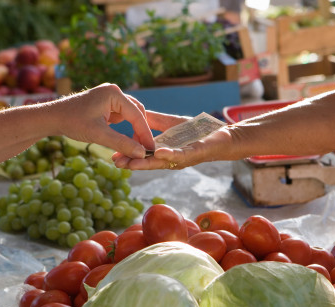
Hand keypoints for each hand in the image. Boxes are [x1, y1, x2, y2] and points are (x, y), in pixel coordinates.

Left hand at [56, 83, 154, 157]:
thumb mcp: (99, 135)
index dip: (144, 134)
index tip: (150, 149)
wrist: (53, 118)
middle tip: (146, 150)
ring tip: (137, 147)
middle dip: (141, 131)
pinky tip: (126, 142)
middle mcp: (114, 92)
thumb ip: (121, 144)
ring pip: (130, 115)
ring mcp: (110, 98)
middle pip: (137, 112)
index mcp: (114, 93)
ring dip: (134, 130)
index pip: (136, 114)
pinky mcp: (106, 105)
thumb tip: (141, 154)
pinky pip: (122, 117)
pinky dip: (125, 129)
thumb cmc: (73, 122)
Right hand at [113, 111, 231, 170]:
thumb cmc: (196, 132)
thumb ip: (152, 120)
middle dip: (132, 163)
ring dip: (146, 163)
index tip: (113, 156)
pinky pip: (180, 155)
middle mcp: (170, 159)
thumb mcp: (169, 124)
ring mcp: (181, 158)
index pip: (143, 156)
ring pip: (161, 162)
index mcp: (163, 152)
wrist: (221, 136)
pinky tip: (158, 153)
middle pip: (148, 162)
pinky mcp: (193, 154)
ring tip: (131, 163)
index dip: (129, 156)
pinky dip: (169, 154)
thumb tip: (134, 115)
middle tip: (116, 163)